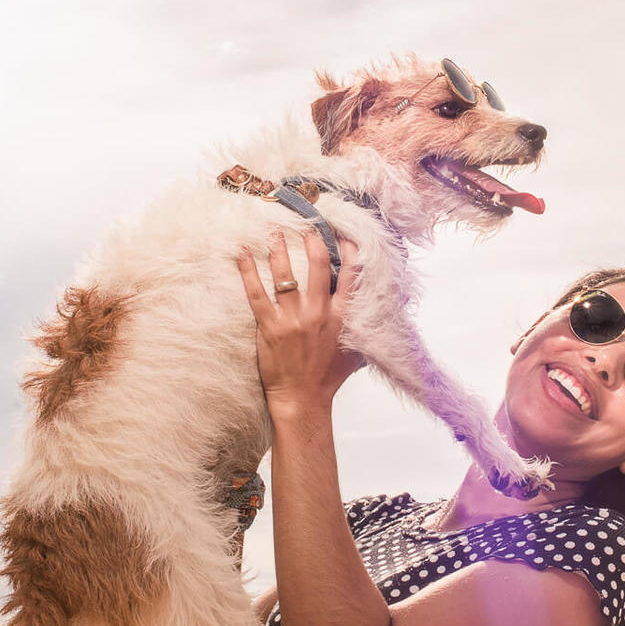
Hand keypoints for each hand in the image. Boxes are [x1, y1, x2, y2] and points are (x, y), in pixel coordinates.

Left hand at [236, 228, 361, 418]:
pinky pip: (257, 294)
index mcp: (342, 317)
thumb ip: (365, 326)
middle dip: (312, 240)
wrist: (304, 400)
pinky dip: (248, 271)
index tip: (343, 233)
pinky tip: (241, 253)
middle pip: (318, 266)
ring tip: (273, 233)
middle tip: (305, 225)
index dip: (348, 250)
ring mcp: (293, 320)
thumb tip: (383, 310)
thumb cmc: (329, 376)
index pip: (350, 275)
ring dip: (279, 249)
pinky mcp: (270, 328)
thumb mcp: (356, 350)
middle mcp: (319, 314)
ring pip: (286, 276)